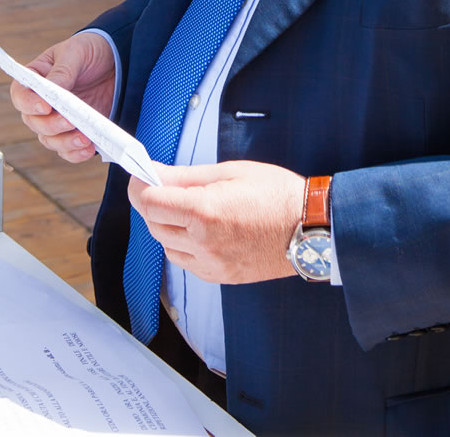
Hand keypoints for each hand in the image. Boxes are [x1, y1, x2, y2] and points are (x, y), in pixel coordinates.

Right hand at [10, 33, 115, 162]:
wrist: (118, 61)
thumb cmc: (90, 50)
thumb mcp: (76, 52)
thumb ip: (62, 71)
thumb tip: (51, 91)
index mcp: (35, 79)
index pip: (21, 95)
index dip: (29, 104)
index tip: (46, 106)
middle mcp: (42, 103)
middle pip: (35, 122)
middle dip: (52, 125)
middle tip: (71, 121)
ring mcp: (58, 119)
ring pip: (50, 140)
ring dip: (65, 143)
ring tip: (84, 139)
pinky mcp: (75, 132)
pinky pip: (68, 151)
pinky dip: (76, 153)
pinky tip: (89, 148)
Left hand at [129, 161, 304, 283]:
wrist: (309, 228)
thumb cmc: (277, 195)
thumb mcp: (229, 172)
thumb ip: (185, 176)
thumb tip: (154, 173)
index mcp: (204, 212)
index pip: (149, 204)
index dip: (140, 187)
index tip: (141, 176)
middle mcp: (203, 243)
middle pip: (154, 225)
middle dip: (154, 204)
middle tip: (167, 186)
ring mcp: (210, 265)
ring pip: (167, 246)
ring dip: (168, 226)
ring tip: (190, 208)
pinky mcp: (219, 277)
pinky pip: (185, 261)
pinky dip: (184, 244)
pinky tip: (202, 229)